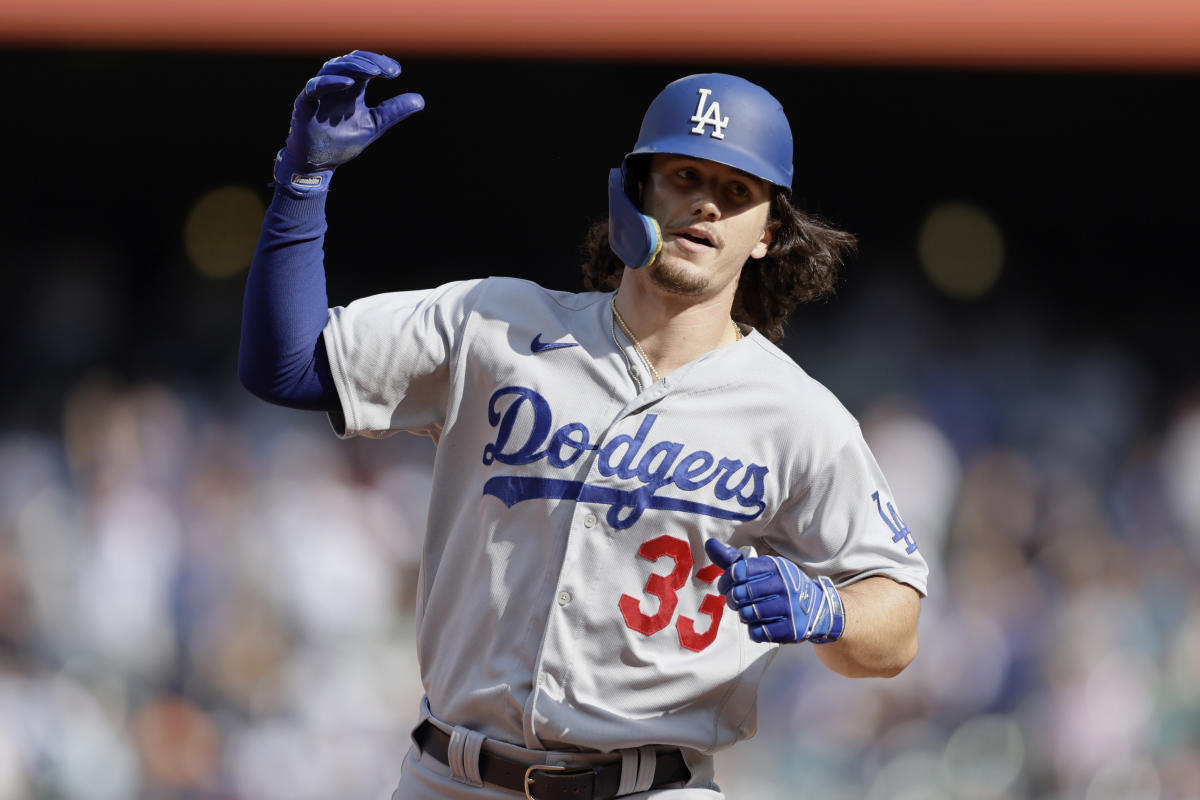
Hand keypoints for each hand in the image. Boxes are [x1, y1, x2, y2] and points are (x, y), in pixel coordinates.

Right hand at [274, 50, 424, 193]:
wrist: (319, 165)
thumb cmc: (343, 143)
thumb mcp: (374, 125)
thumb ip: (393, 111)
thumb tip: (420, 100)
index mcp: (351, 88)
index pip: (365, 66)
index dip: (379, 63)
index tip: (396, 72)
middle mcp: (335, 86)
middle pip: (350, 62)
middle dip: (370, 62)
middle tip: (389, 71)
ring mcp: (319, 92)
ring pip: (333, 68)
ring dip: (353, 67)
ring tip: (373, 72)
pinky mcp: (305, 103)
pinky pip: (316, 86)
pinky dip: (331, 82)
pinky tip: (349, 83)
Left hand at [704, 538, 844, 643]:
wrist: (817, 607)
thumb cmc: (781, 585)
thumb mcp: (762, 568)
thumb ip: (734, 559)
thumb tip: (709, 544)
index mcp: (775, 567)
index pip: (738, 571)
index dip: (726, 580)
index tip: (726, 586)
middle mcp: (784, 585)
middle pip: (740, 595)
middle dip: (732, 599)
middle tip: (737, 601)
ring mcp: (789, 608)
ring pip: (747, 615)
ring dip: (743, 615)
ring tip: (751, 611)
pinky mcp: (790, 629)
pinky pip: (757, 633)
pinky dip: (754, 630)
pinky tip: (761, 623)